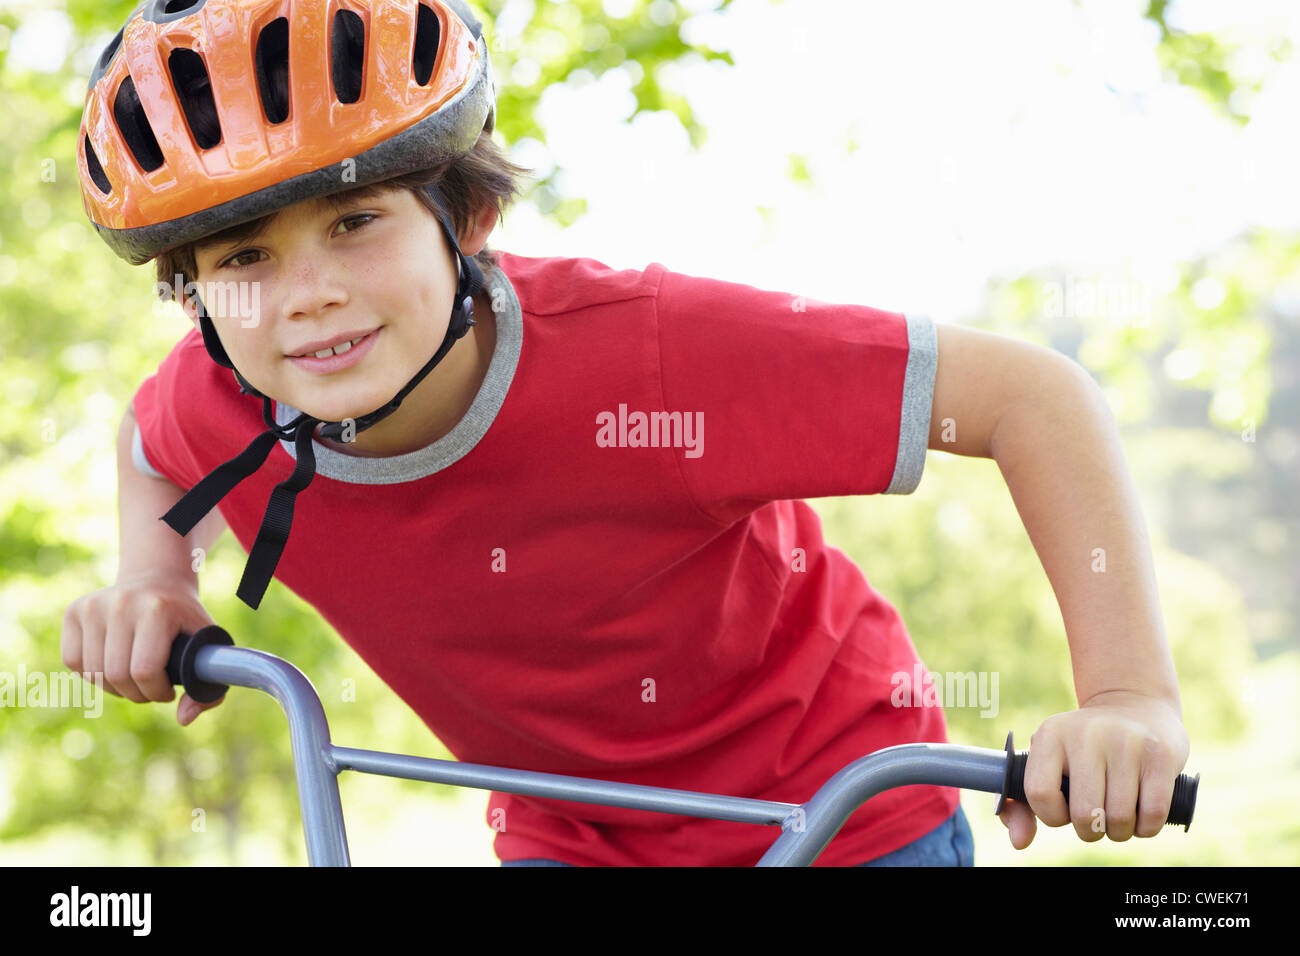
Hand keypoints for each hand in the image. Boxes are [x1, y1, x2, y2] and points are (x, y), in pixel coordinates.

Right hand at [62, 570, 225, 726]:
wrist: (158, 581)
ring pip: (94, 674)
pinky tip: (113, 665)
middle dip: (138, 694)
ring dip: (116, 688)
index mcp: (158, 609)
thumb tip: (184, 719)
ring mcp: (94, 605)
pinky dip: (93, 675)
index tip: (169, 691)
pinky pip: (74, 662)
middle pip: (118, 676)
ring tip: (135, 678)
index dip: (157, 692)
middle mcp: (122, 603)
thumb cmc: (186, 621)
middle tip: (151, 688)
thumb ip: (208, 688)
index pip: (145, 671)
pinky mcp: (75, 610)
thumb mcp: (209, 647)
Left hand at [997, 690, 1188, 848]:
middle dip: (1090, 831)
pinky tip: (1142, 813)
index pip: (1039, 793)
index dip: (1053, 816)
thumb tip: (1018, 841)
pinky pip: (1153, 814)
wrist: (1135, 706)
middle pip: (1084, 814)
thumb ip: (1022, 805)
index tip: (1065, 809)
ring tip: (1119, 814)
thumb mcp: (1048, 763)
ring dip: (1120, 831)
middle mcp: (1086, 733)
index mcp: (1050, 734)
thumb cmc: (1083, 750)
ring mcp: (1125, 741)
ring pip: (1120, 819)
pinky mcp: (1160, 754)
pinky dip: (1147, 828)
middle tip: (1097, 818)